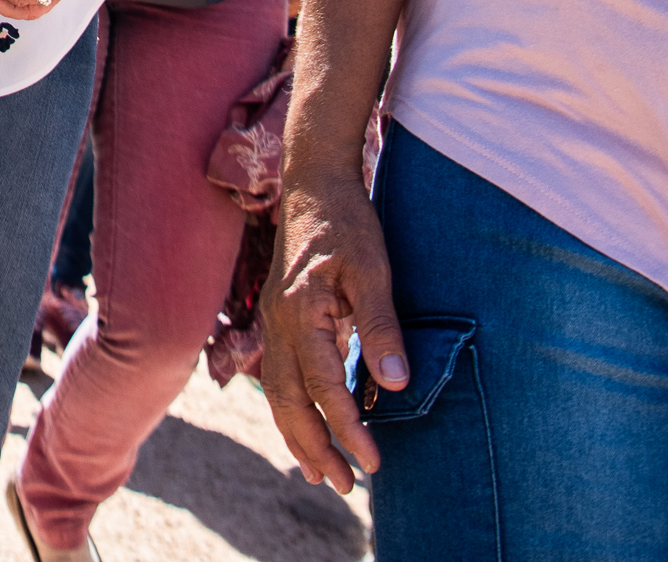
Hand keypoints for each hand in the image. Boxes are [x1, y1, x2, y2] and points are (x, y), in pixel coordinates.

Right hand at [259, 168, 408, 492]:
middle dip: (316, 448)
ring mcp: (273, 322)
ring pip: (278, 394)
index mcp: (301, 314)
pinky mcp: (278, 319)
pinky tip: (305, 425)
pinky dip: (290, 409)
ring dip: (299, 436)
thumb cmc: (347, 222)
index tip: (374, 460)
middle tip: (347, 486)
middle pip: (291, 402)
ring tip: (322, 472)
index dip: (349, 429)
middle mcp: (279, 324)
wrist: (313, 181)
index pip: (325, 388)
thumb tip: (394, 383)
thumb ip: (381, 326)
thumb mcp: (374, 269)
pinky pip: (277, 377)